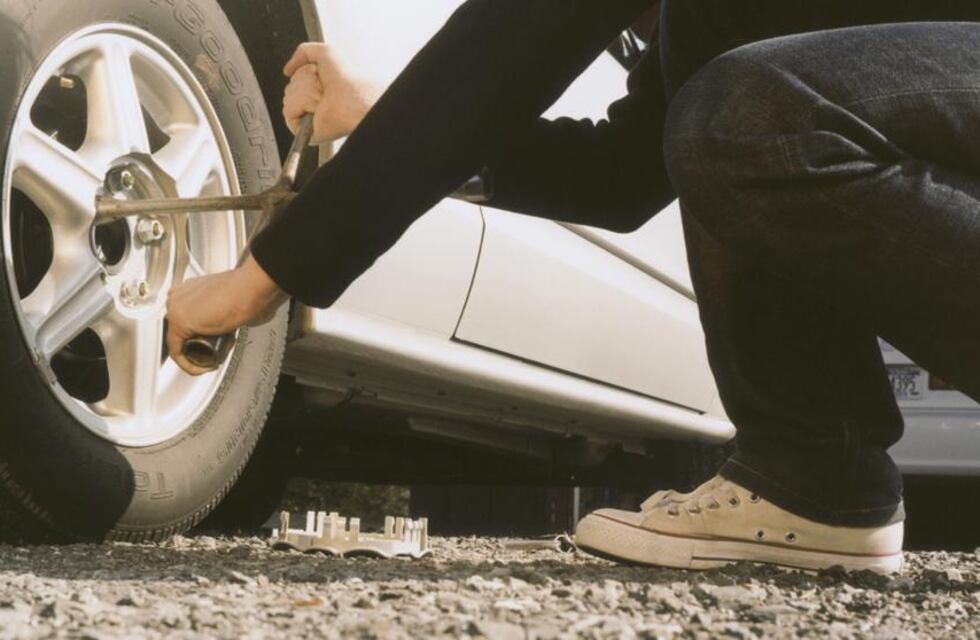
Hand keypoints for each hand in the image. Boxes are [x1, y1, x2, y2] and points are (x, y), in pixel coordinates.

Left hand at [166, 256, 286, 374]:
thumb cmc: (247, 290)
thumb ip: (225, 307)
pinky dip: (188, 364)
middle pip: (182, 331)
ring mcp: (175, 308)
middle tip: (218, 350)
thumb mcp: (230, 299)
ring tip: (217, 356)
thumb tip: (230, 321)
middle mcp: (178, 296)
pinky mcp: (179, 322)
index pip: (186, 318)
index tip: (213, 342)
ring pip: (180, 342)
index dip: (200, 335)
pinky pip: (177, 351)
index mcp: (188, 288)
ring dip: (199, 354)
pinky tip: (202, 367)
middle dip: (200, 345)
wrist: (249, 287)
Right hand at [283, 42, 379, 144]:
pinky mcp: (304, 130)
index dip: (304, 72)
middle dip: (304, 82)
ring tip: (323, 98)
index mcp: (316, 89)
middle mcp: (311, 103)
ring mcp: (307, 117)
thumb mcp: (324, 52)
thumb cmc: (346, 77)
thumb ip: (303, 52)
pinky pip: (288, 111)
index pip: (293, 79)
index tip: (319, 74)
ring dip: (306, 92)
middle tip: (323, 88)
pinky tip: (318, 108)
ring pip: (288, 96)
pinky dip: (302, 104)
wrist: (353, 96)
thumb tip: (287, 70)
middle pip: (289, 87)